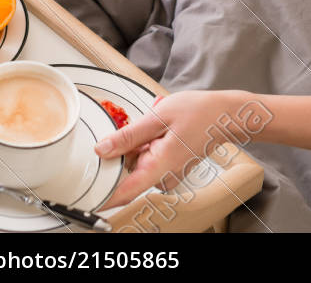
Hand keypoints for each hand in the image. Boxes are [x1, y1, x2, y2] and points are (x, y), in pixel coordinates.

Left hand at [95, 90, 241, 208]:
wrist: (224, 115)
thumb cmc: (198, 113)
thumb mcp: (158, 117)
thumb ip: (128, 136)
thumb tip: (102, 149)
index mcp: (159, 166)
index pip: (124, 193)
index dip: (103, 197)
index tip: (86, 198)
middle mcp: (163, 177)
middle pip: (127, 174)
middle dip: (124, 153)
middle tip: (143, 130)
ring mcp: (167, 175)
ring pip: (137, 165)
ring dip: (137, 147)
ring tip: (157, 128)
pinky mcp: (169, 170)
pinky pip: (147, 162)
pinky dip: (146, 147)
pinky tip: (160, 132)